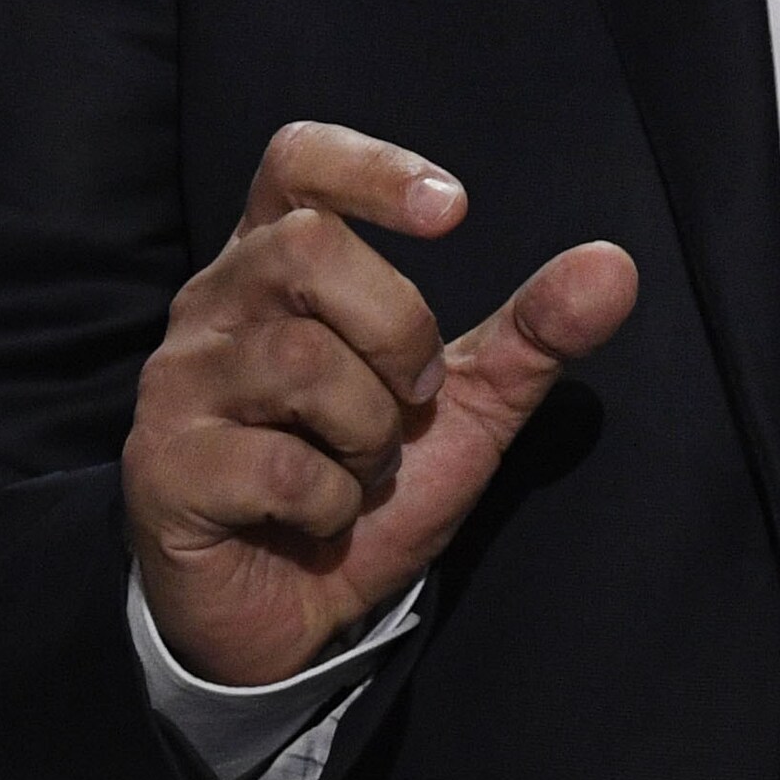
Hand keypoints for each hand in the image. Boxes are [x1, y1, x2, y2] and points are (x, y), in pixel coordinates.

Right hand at [122, 122, 637, 686]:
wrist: (291, 617)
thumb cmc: (363, 486)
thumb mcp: (465, 406)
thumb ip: (533, 334)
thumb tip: (616, 266)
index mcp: (275, 266)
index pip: (296, 161)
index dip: (371, 167)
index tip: (454, 211)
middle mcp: (213, 306)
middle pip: (307, 248)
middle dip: (397, 331)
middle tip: (413, 399)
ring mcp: (178, 385)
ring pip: (299, 362)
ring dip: (369, 436)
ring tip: (358, 471)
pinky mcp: (162, 469)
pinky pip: (277, 467)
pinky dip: (331, 504)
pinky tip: (318, 518)